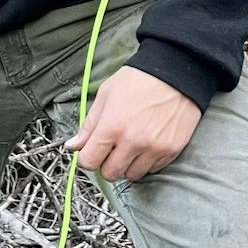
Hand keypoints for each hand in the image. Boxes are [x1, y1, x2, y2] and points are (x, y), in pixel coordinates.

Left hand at [67, 66, 201, 182]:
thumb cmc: (138, 80)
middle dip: (106, 164)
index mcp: (112, 126)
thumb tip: (72, 146)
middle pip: (110, 174)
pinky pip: (152, 169)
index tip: (91, 151)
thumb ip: (88, 125)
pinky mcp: (171, 151)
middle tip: (111, 149)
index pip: (89, 162)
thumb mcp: (105, 95)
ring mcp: (154, 148)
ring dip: (127, 164)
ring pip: (132, 175)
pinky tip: (147, 144)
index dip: (87, 158)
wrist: (175, 73)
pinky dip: (146, 162)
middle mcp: (133, 142)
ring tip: (130, 146)